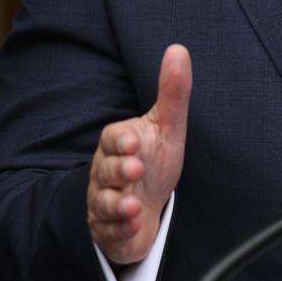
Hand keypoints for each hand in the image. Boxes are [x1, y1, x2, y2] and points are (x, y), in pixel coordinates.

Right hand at [87, 44, 191, 265]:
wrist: (147, 207)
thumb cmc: (154, 159)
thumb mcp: (168, 127)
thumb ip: (173, 92)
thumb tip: (178, 49)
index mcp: (119, 143)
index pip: (112, 138)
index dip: (121, 140)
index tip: (134, 142)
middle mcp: (106, 171)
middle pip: (104, 169)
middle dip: (119, 171)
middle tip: (135, 170)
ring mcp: (104, 200)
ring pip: (103, 202)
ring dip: (118, 205)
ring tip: (133, 206)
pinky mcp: (107, 228)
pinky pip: (109, 231)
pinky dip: (121, 230)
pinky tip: (133, 225)